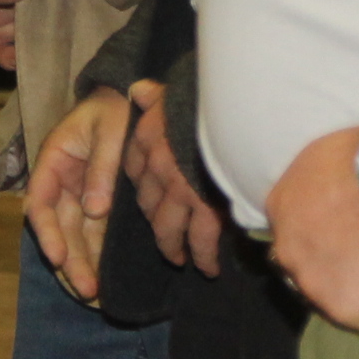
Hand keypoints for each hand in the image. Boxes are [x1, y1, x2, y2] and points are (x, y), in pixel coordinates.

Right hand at [26, 85, 127, 300]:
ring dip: (80, 265)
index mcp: (54, 160)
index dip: (47, 232)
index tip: (57, 257)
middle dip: (69, 261)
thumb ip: (103, 168)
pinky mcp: (98, 203)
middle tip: (87, 292)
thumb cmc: (116, 108)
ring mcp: (79, 194)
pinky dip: (94, 256)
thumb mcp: (111, 130)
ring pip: (74, 236)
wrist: (129, 98)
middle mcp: (61, 182)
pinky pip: (93, 234)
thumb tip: (94, 210)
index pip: (41, 202)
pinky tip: (101, 280)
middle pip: (58, 228)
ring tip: (93, 297)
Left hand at [125, 78, 223, 276]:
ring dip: (173, 247)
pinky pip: (201, 238)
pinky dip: (203, 256)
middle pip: (149, 205)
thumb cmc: (198, 100)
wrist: (225, 111)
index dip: (142, 186)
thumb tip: (138, 90)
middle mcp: (157, 169)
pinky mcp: (205, 206)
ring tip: (180, 259)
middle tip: (163, 239)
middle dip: (155, 223)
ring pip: (169, 227)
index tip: (149, 197)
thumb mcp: (167, 91)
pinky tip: (207, 268)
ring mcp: (179, 190)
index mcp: (145, 141)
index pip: (134, 171)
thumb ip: (151, 96)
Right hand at [268, 125, 358, 334]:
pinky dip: (307, 207)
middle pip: (323, 282)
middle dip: (343, 267)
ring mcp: (289, 245)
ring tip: (345, 213)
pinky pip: (289, 215)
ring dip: (317, 238)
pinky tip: (332, 192)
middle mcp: (311, 286)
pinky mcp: (276, 206)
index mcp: (353, 312)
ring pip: (300, 248)